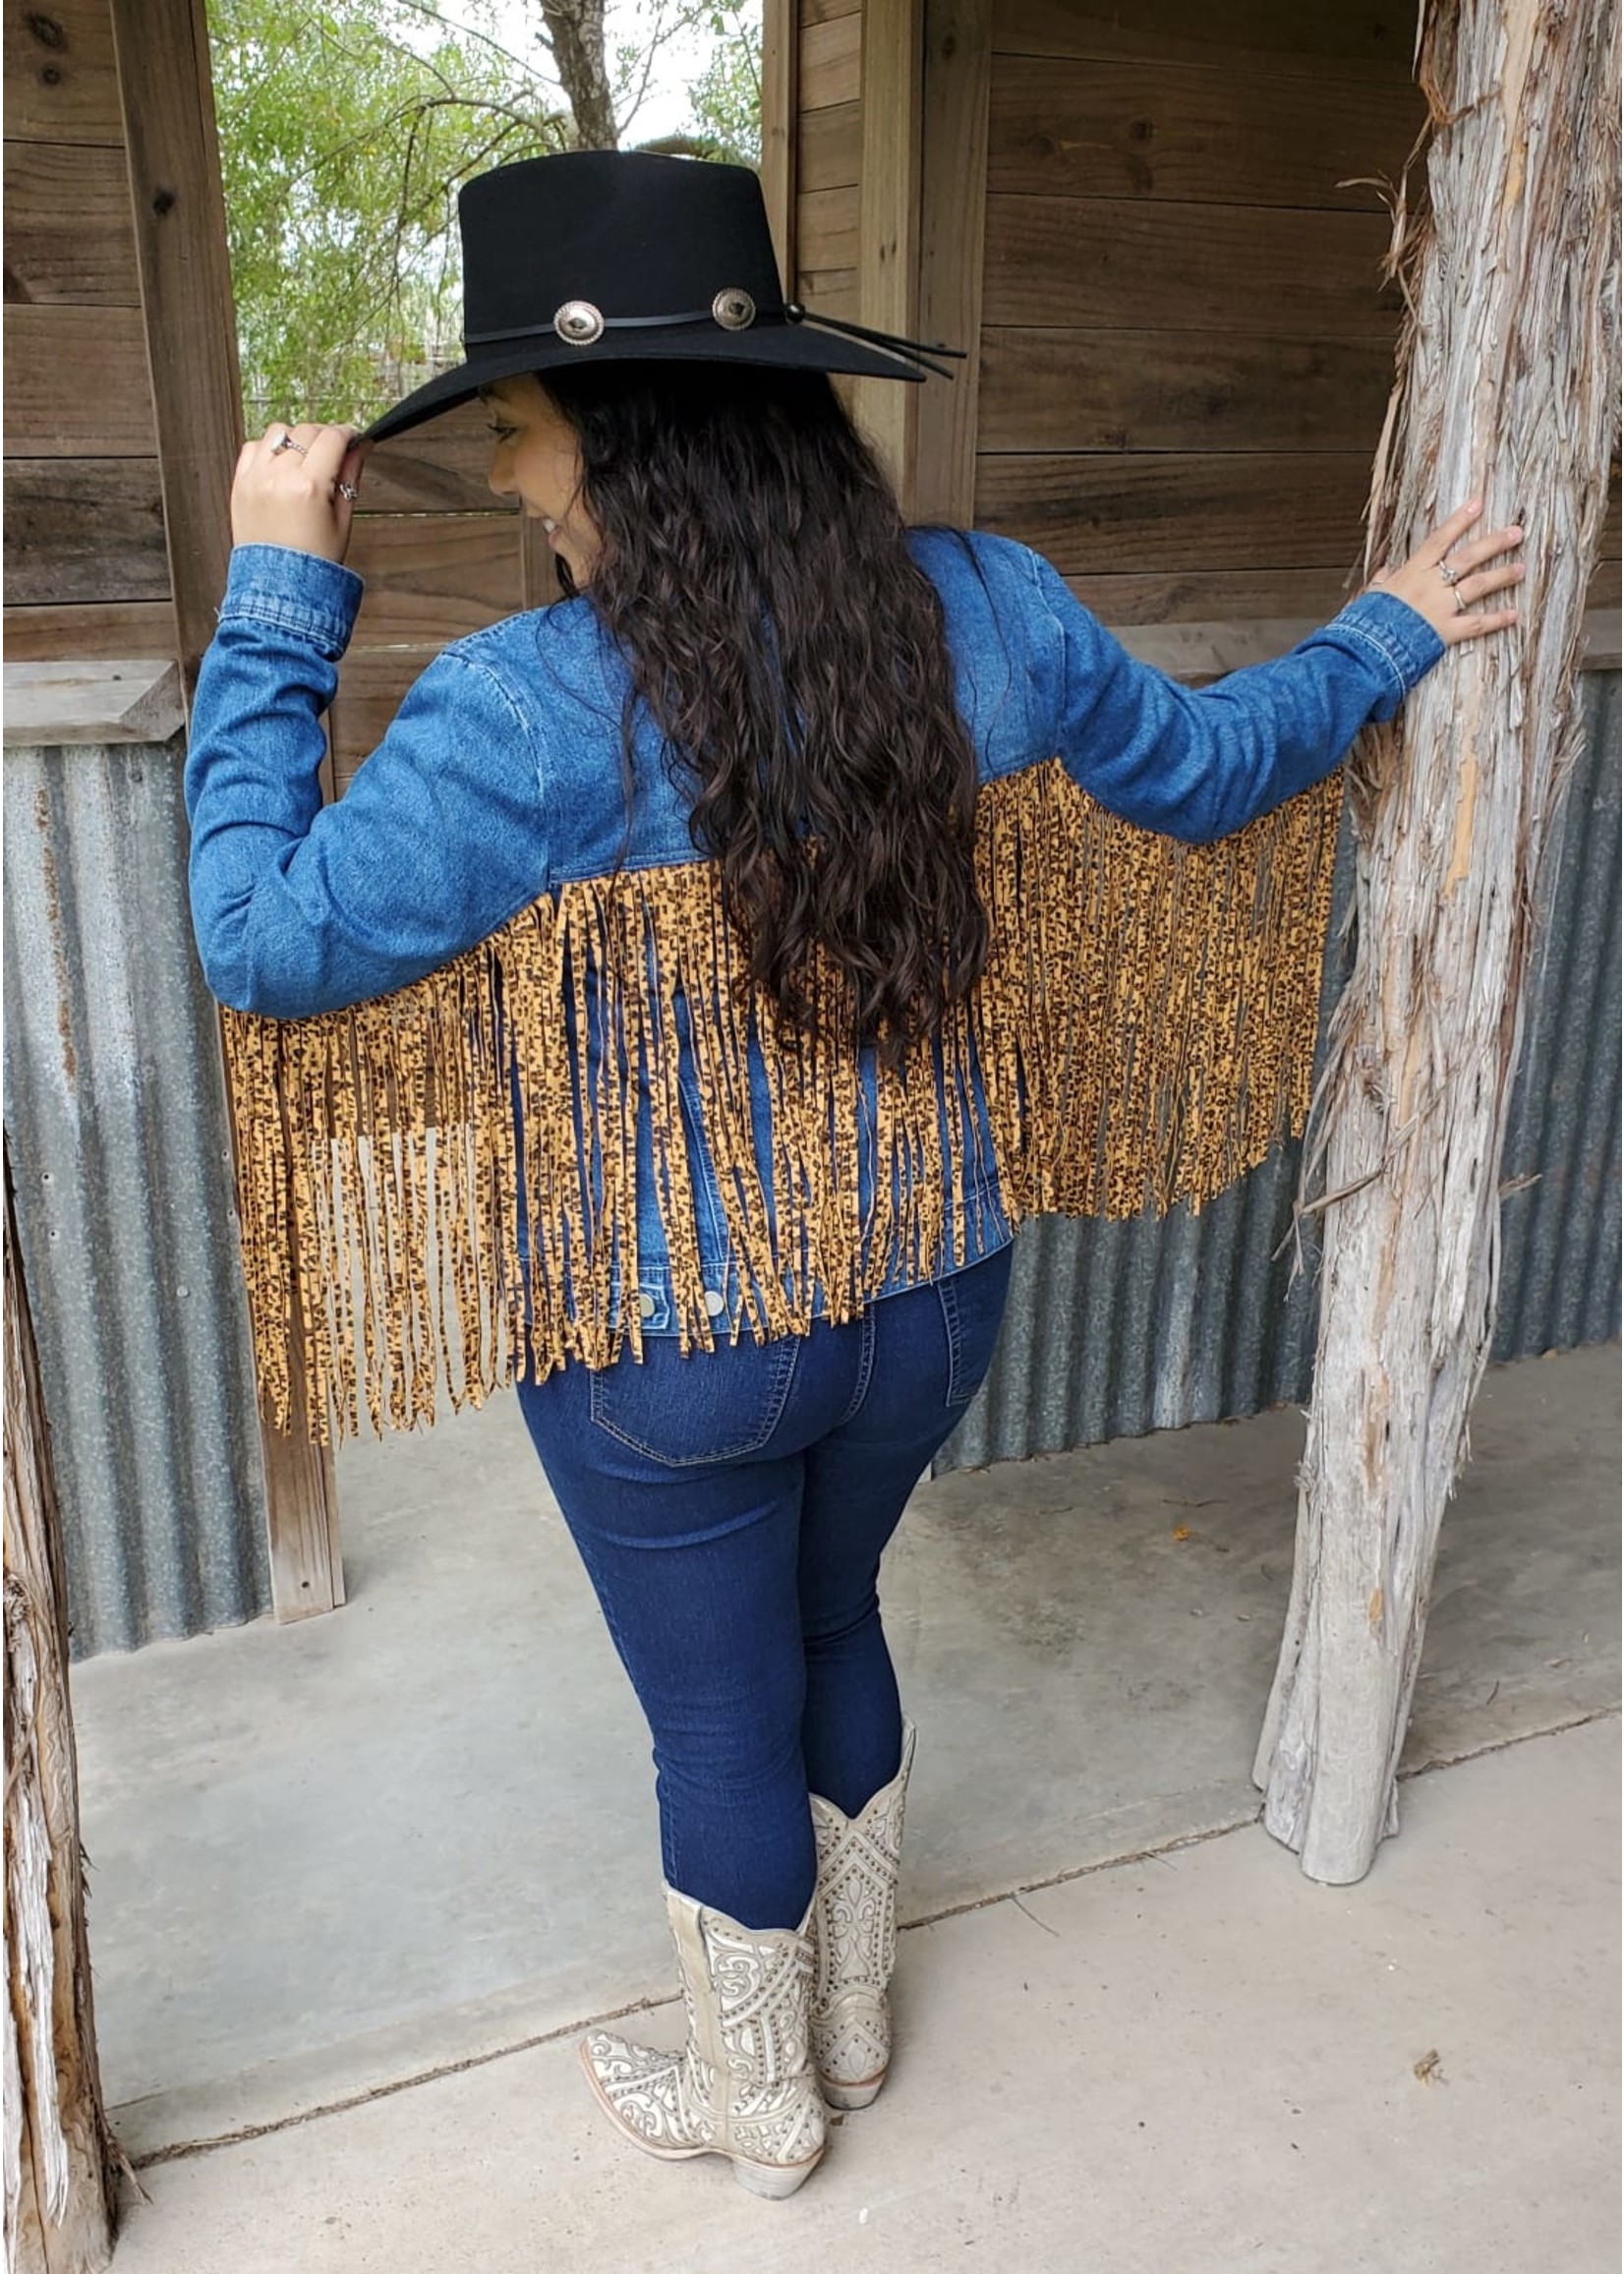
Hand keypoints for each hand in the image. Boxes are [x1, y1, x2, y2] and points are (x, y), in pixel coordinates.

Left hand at [231, 421, 368, 562]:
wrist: (281, 588)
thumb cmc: (312, 564)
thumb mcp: (342, 521)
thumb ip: (350, 477)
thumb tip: (359, 450)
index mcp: (308, 487)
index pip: (332, 439)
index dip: (348, 434)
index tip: (354, 439)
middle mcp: (278, 478)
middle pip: (306, 430)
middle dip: (324, 436)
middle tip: (334, 451)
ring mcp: (256, 479)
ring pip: (278, 432)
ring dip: (295, 438)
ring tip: (305, 458)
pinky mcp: (240, 485)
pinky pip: (252, 448)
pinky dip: (268, 449)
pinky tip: (280, 465)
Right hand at [1364, 498, 1524, 643]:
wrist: (1367, 647)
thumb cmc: (1366, 621)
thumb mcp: (1371, 595)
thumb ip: (1381, 582)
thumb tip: (1384, 573)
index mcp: (1412, 571)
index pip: (1440, 539)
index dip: (1460, 520)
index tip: (1478, 503)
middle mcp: (1431, 584)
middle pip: (1468, 558)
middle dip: (1494, 543)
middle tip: (1516, 532)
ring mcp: (1440, 606)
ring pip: (1477, 585)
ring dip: (1502, 575)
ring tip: (1521, 568)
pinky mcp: (1446, 631)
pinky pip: (1476, 624)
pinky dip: (1496, 620)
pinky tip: (1513, 615)